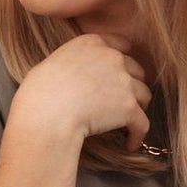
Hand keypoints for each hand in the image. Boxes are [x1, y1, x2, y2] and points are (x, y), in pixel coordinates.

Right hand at [8, 33, 151, 151]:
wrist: (48, 111)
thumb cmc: (42, 90)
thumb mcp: (56, 61)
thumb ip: (78, 61)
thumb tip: (81, 77)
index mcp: (93, 42)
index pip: (122, 45)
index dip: (124, 61)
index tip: (121, 74)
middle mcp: (112, 57)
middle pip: (137, 70)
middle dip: (132, 85)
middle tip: (123, 101)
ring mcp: (123, 82)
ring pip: (144, 95)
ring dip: (137, 108)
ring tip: (126, 123)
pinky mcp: (129, 108)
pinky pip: (142, 124)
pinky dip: (137, 135)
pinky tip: (129, 143)